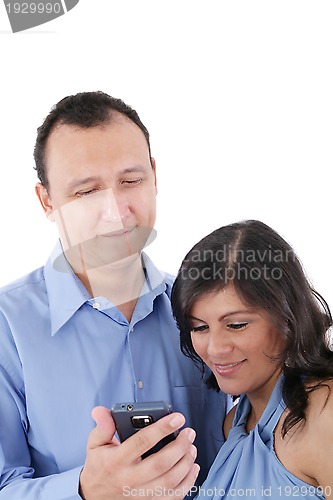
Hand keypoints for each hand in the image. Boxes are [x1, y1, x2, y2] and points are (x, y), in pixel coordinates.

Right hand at [79, 406, 198, 498]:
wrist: (93, 498)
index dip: (162, 428)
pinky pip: (174, 496)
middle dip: (180, 446)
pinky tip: (192, 467)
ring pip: (170, 481)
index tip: (177, 418)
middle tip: (189, 432)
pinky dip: (188, 482)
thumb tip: (101, 411)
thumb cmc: (98, 466)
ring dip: (186, 462)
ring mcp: (140, 494)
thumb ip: (102, 426)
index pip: (142, 442)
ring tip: (191, 447)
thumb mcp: (95, 444)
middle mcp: (129, 479)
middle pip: (161, 463)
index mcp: (116, 461)